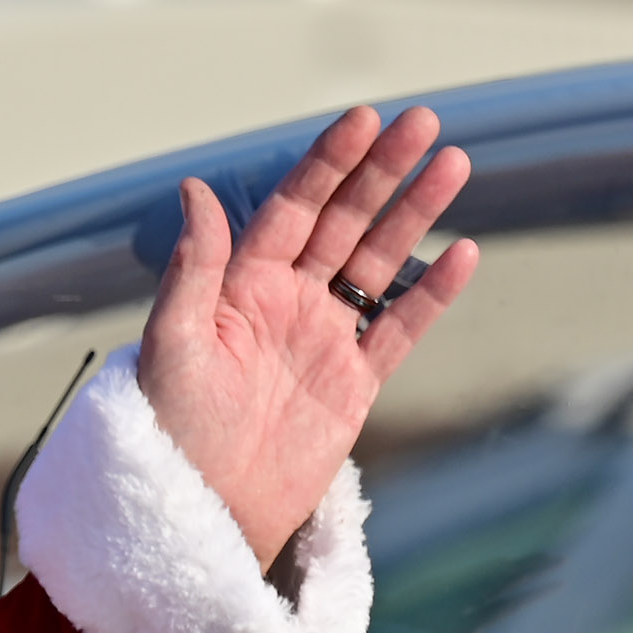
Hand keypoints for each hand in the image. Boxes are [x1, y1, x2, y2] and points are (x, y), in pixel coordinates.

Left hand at [137, 103, 481, 566]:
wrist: (204, 511)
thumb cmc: (170, 432)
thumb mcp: (171, 345)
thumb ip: (192, 269)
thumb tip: (196, 189)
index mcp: (237, 288)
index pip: (291, 210)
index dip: (327, 164)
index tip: (364, 120)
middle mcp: (284, 304)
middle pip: (343, 222)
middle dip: (382, 172)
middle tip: (423, 121)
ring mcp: (322, 339)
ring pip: (378, 262)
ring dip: (414, 214)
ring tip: (453, 164)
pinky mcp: (353, 382)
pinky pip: (399, 326)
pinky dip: (432, 292)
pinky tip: (463, 251)